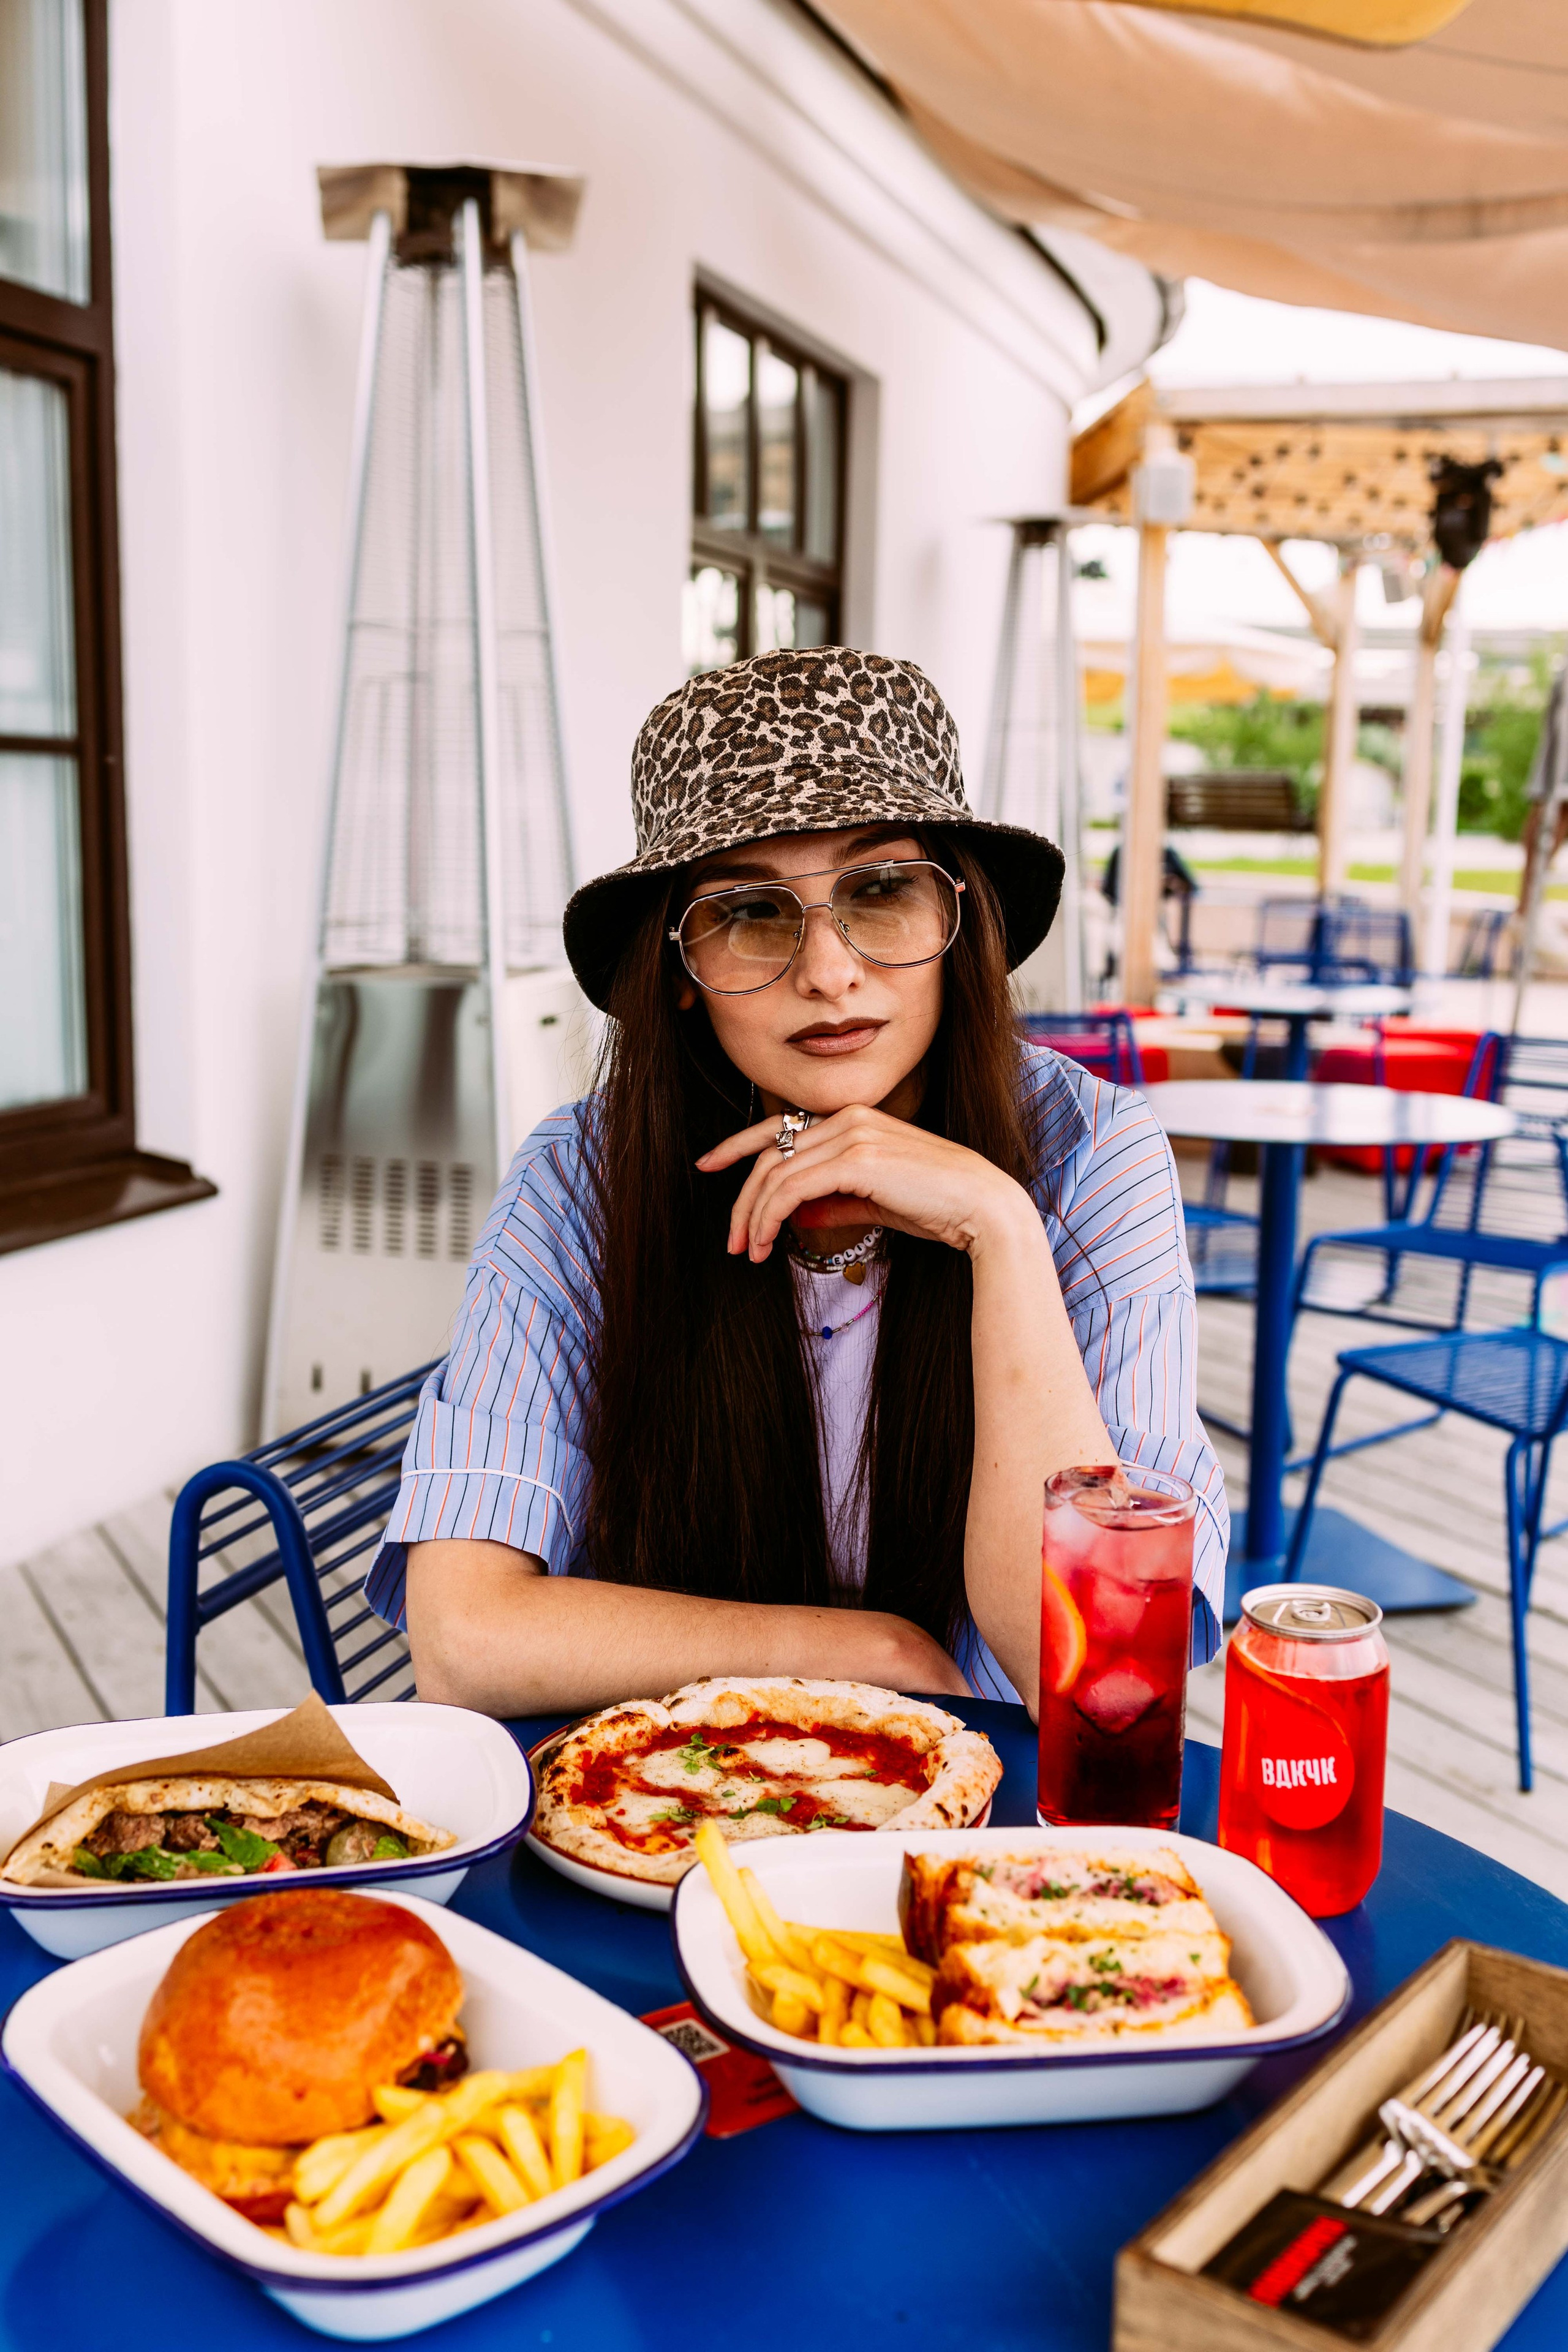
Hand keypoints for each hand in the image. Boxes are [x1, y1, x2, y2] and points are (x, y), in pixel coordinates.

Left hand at [696, 1103, 1032, 1262]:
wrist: (983, 1208)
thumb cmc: (937, 1207)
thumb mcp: (875, 1203)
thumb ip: (834, 1202)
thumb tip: (793, 1215)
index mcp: (855, 1120)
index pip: (781, 1128)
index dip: (738, 1145)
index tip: (709, 1163)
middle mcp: (849, 1118)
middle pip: (771, 1153)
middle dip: (742, 1199)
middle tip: (731, 1240)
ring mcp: (853, 1135)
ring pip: (776, 1172)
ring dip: (752, 1216)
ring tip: (747, 1251)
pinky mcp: (856, 1160)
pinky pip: (792, 1187)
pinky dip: (769, 1216)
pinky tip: (765, 1242)